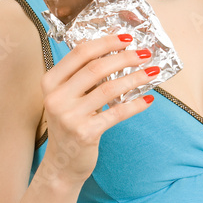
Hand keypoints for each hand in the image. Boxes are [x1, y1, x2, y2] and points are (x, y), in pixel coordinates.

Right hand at [40, 32, 156, 186]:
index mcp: (50, 82)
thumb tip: (113, 52)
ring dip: (135, 78)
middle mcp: (56, 98)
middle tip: (144, 53)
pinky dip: (135, 105)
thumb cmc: (68, 126)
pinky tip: (148, 99)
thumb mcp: (66, 98)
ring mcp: (69, 116)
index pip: (80, 53)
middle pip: (96, 68)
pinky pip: (116, 113)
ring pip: (109, 89)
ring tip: (151, 72)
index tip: (126, 38)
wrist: (62, 164)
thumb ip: (81, 77)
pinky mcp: (85, 133)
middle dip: (125, 57)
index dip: (106, 43)